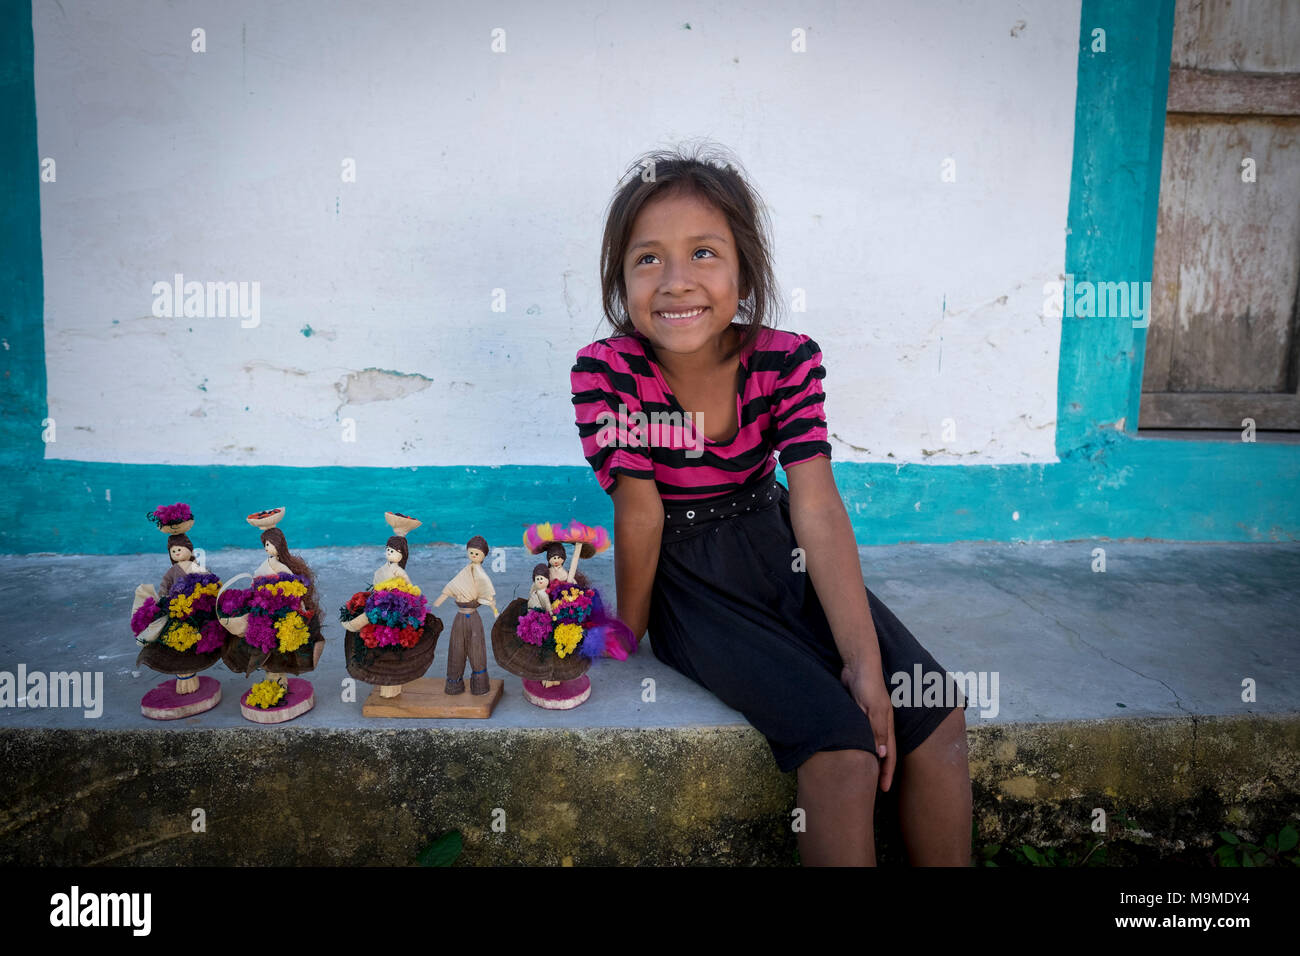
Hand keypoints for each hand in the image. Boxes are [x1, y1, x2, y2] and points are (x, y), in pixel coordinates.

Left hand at [840, 662, 895, 791]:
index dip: (887, 772)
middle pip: (882, 752)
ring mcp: (870, 718)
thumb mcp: (873, 709)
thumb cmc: (867, 684)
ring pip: (872, 744)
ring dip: (871, 760)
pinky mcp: (858, 712)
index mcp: (885, 724)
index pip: (888, 754)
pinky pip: (861, 734)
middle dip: (881, 771)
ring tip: (867, 775)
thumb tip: (881, 755)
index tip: (884, 789)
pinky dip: (861, 746)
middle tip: (877, 789)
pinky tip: (855, 752)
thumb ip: (877, 730)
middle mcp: (880, 723)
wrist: (857, 664)